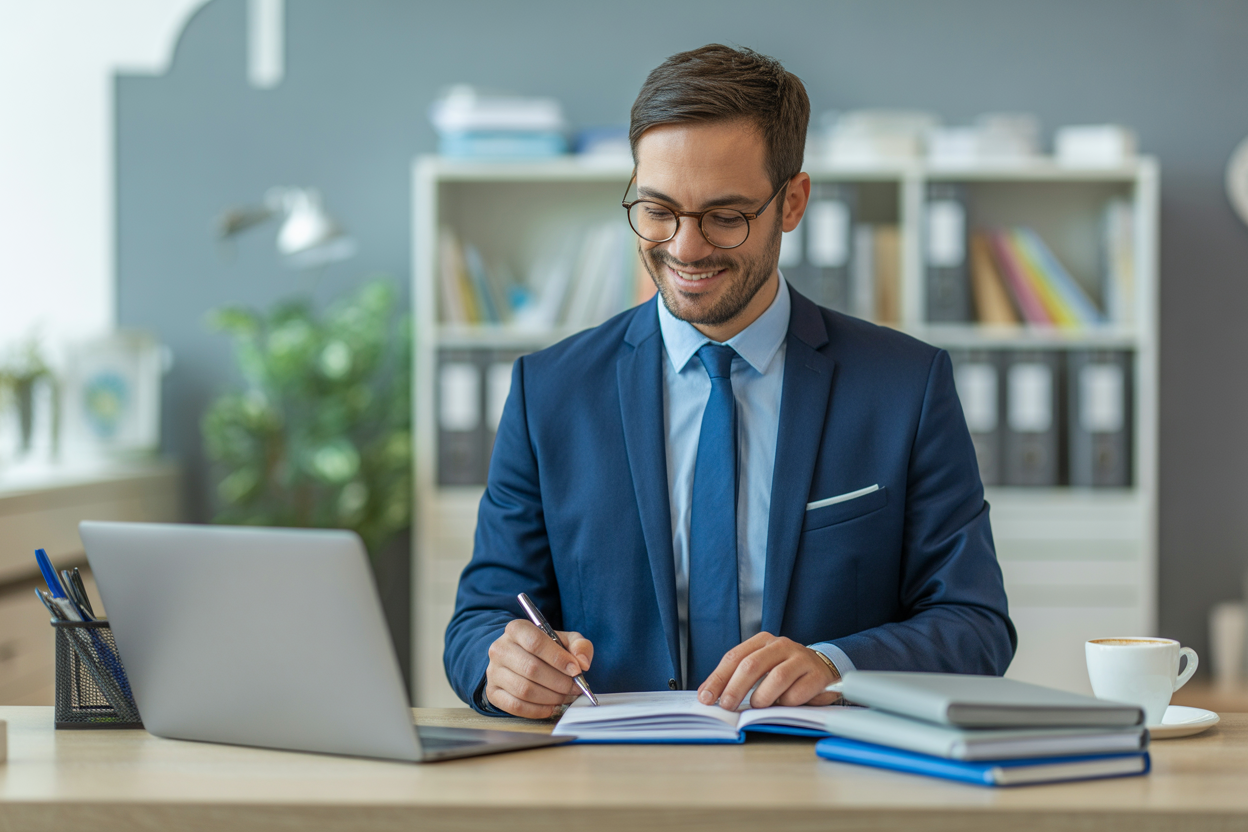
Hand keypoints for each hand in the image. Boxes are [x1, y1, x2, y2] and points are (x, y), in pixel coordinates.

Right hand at [485, 619, 593, 718]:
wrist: (522, 658)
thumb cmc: (546, 649)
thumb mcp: (565, 640)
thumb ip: (579, 645)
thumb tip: (582, 663)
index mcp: (517, 629)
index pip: (535, 642)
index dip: (558, 659)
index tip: (576, 670)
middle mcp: (500, 648)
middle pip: (531, 668)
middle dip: (559, 682)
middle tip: (576, 687)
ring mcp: (494, 671)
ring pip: (524, 689)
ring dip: (551, 697)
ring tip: (566, 696)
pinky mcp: (493, 692)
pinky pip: (515, 706)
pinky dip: (537, 710)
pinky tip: (551, 707)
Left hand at [696, 632, 839, 709]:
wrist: (822, 669)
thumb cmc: (784, 670)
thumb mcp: (760, 667)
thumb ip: (736, 677)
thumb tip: (707, 695)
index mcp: (762, 640)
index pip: (734, 657)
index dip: (717, 678)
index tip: (705, 698)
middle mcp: (781, 645)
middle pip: (751, 665)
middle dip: (734, 688)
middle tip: (726, 706)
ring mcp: (801, 658)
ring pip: (775, 678)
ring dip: (761, 697)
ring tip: (756, 707)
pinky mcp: (817, 675)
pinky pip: (796, 693)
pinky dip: (785, 703)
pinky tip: (782, 705)